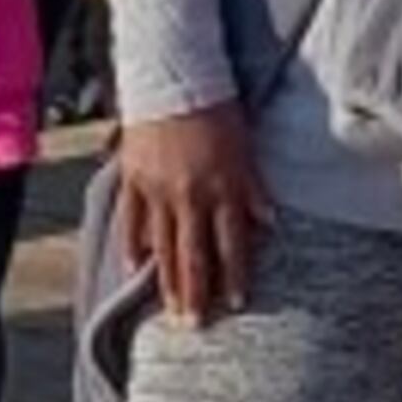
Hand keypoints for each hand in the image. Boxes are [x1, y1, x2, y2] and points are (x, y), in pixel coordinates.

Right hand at [115, 101, 272, 325]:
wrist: (173, 74)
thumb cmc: (217, 108)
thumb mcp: (245, 147)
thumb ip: (254, 188)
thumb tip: (269, 224)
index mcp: (222, 186)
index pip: (231, 243)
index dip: (234, 276)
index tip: (236, 304)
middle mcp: (190, 194)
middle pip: (193, 255)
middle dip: (196, 294)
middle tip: (195, 326)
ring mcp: (157, 189)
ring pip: (162, 246)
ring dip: (166, 282)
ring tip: (169, 311)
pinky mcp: (134, 179)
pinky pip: (132, 221)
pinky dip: (134, 247)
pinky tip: (135, 270)